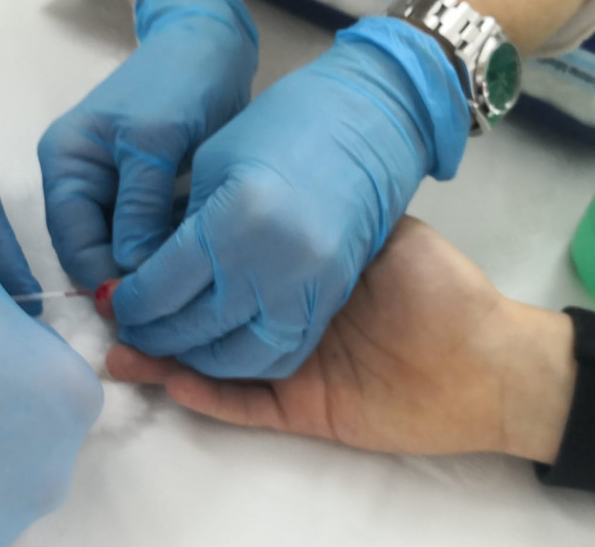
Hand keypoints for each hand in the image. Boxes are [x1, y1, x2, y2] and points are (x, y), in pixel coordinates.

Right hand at [38, 0, 257, 287]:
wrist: (214, 44)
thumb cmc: (180, 81)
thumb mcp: (156, 141)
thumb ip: (140, 207)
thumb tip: (131, 275)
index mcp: (65, 163)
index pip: (72, 241)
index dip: (104, 278)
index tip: (146, 310)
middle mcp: (80, 181)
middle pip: (93, 252)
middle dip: (127, 281)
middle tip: (171, 312)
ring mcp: (112, 189)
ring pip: (123, 250)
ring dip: (150, 272)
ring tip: (187, 296)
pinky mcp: (145, 194)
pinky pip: (148, 237)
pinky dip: (167, 254)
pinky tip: (196, 271)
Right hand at [107, 218, 576, 462]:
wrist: (488, 357)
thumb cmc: (437, 286)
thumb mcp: (377, 230)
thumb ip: (322, 215)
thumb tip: (251, 186)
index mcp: (295, 277)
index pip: (223, 270)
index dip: (178, 263)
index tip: (133, 248)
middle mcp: (280, 316)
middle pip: (203, 317)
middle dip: (154, 310)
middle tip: (106, 298)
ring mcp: (285, 365)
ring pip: (208, 362)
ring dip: (161, 353)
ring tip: (115, 342)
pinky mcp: (296, 407)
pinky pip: (238, 403)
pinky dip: (201, 392)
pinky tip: (163, 374)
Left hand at [110, 17, 470, 378]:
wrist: (369, 119)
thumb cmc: (281, 126)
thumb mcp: (214, 166)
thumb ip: (178, 229)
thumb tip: (141, 278)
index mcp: (232, 222)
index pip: (160, 289)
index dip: (128, 304)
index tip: (113, 303)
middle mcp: (271, 265)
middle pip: (194, 328)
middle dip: (153, 335)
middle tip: (132, 328)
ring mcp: (309, 288)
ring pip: (238, 357)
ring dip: (197, 358)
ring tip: (173, 341)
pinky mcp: (332, 298)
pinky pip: (283, 351)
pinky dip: (244, 359)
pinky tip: (220, 344)